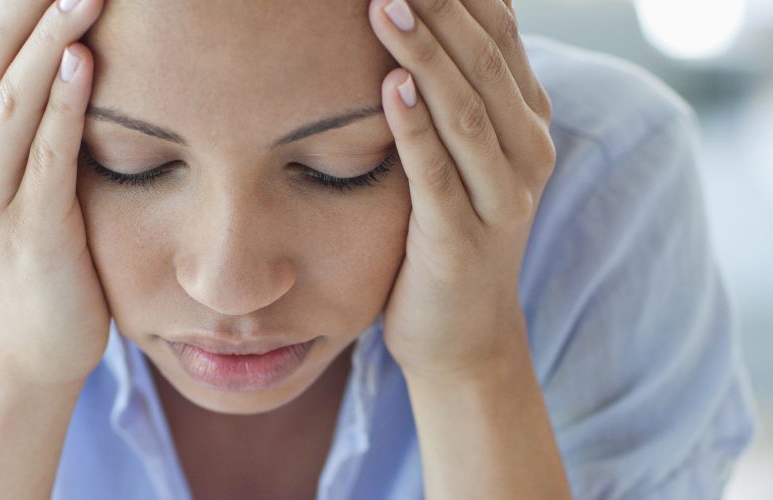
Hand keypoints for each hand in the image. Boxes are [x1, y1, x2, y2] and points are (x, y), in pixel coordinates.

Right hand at [0, 0, 108, 385]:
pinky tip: (87, 63)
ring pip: (9, 97)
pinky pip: (44, 156)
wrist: (34, 336)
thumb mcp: (18, 164)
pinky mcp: (33, 228)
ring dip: (48, 39)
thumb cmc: (41, 237)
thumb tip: (61, 38)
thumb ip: (27, 107)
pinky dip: (64, 106)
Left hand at [368, 0, 556, 378]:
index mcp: (527, 125)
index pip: (500, 37)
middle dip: (439, 9)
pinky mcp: (460, 240)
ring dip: (424, 56)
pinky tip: (389, 88)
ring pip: (464, 111)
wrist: (462, 334)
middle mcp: (526, 154)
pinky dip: (414, 129)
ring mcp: (500, 199)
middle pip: (484, 63)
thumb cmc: (450, 235)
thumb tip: (434, 25)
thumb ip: (460, 98)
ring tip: (383, 6)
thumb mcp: (465, 159)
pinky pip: (436, 175)